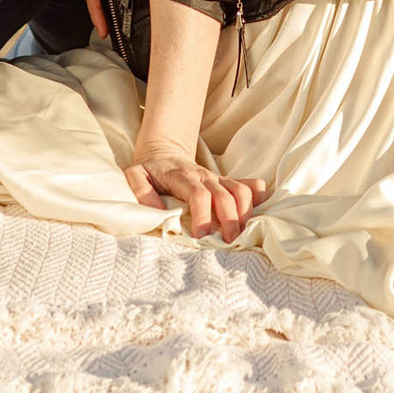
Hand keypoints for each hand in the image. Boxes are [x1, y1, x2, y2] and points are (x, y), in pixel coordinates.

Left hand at [124, 148, 266, 241]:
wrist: (165, 151)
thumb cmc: (150, 169)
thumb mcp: (136, 175)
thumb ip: (142, 192)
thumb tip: (158, 213)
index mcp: (182, 176)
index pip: (198, 194)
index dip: (203, 215)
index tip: (200, 236)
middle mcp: (204, 176)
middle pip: (225, 195)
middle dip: (230, 219)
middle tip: (229, 242)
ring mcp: (218, 179)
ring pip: (240, 190)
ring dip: (245, 212)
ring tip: (241, 234)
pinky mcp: (226, 182)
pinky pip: (249, 186)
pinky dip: (258, 198)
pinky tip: (257, 214)